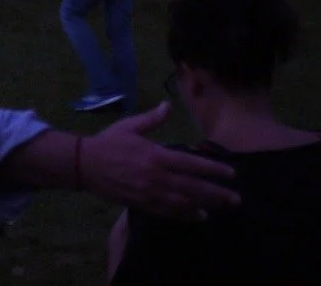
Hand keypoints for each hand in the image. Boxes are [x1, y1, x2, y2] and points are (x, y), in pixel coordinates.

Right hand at [82, 103, 239, 219]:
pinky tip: (199, 215)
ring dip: (206, 205)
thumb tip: (168, 105)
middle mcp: (156, 176)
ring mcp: (149, 192)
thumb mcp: (129, 126)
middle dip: (217, 193)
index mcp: (155, 154)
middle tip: (237, 199)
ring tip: (223, 208)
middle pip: (193, 187)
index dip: (213, 169)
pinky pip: (168, 212)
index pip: (191, 163)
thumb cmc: (108, 143)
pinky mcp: (141, 203)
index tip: (232, 173)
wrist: (84, 164)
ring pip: (184, 201)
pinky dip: (185, 214)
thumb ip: (151, 119)